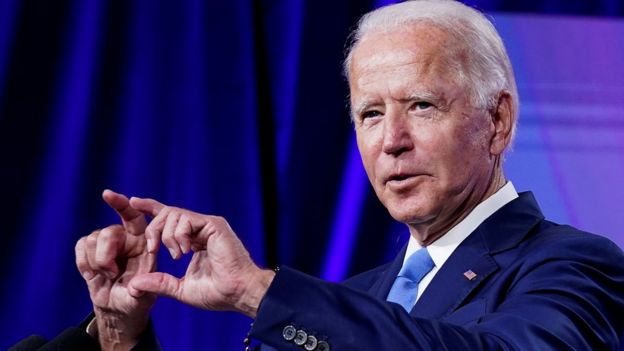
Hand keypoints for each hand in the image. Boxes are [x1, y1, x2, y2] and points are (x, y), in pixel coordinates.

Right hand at [75, 190, 155, 349]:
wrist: (119, 308)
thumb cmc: (136, 299)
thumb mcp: (142, 298)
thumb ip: (141, 291)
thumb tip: (135, 286)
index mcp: (144, 242)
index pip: (134, 216)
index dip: (121, 204)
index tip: (107, 195)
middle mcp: (127, 238)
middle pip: (108, 232)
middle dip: (105, 256)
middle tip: (111, 274)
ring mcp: (108, 242)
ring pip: (92, 239)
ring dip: (96, 263)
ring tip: (107, 276)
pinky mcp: (91, 249)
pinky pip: (81, 245)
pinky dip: (83, 263)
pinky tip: (92, 274)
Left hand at [128, 197, 274, 317]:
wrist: (237, 293)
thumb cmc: (217, 293)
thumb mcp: (181, 289)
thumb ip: (160, 283)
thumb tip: (135, 283)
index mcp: (193, 240)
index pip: (169, 218)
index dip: (150, 208)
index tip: (133, 201)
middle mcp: (200, 228)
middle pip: (166, 213)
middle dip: (153, 229)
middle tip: (153, 250)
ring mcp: (207, 225)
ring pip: (173, 214)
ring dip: (167, 236)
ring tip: (177, 256)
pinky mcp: (214, 224)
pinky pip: (186, 219)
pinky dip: (179, 236)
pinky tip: (186, 251)